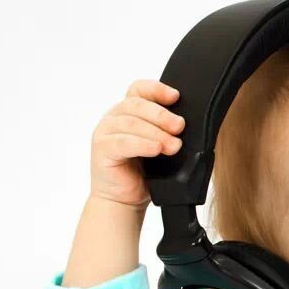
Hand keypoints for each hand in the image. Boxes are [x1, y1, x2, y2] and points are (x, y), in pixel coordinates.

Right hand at [89, 79, 185, 209]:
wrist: (125, 199)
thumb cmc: (145, 171)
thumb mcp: (161, 145)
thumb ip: (168, 130)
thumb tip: (187, 123)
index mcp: (129, 111)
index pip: (139, 89)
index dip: (157, 89)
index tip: (176, 96)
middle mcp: (114, 117)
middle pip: (136, 104)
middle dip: (161, 114)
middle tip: (180, 126)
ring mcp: (105, 132)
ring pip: (131, 123)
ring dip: (156, 132)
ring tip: (174, 145)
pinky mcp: (101, 149)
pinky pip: (122, 142)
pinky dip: (142, 144)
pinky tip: (156, 149)